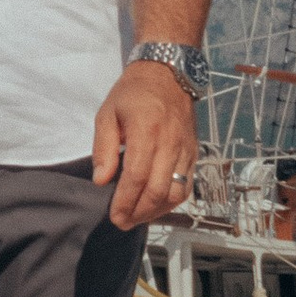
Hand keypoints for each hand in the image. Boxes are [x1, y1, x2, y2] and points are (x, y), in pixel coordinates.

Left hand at [92, 60, 198, 231]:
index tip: (114, 216)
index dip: (125, 201)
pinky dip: (172, 201)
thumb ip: (103, 148)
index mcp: (146, 131)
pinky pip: (187, 185)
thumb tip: (101, 180)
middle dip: (139, 212)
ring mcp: (186, 150)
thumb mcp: (107, 113)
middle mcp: (170, 144)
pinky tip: (156, 206)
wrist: (168, 74)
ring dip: (157, 211)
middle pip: (158, 190)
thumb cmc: (133, 93)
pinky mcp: (194, 153)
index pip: (137, 176)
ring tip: (137, 217)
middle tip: (122, 222)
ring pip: (176, 192)